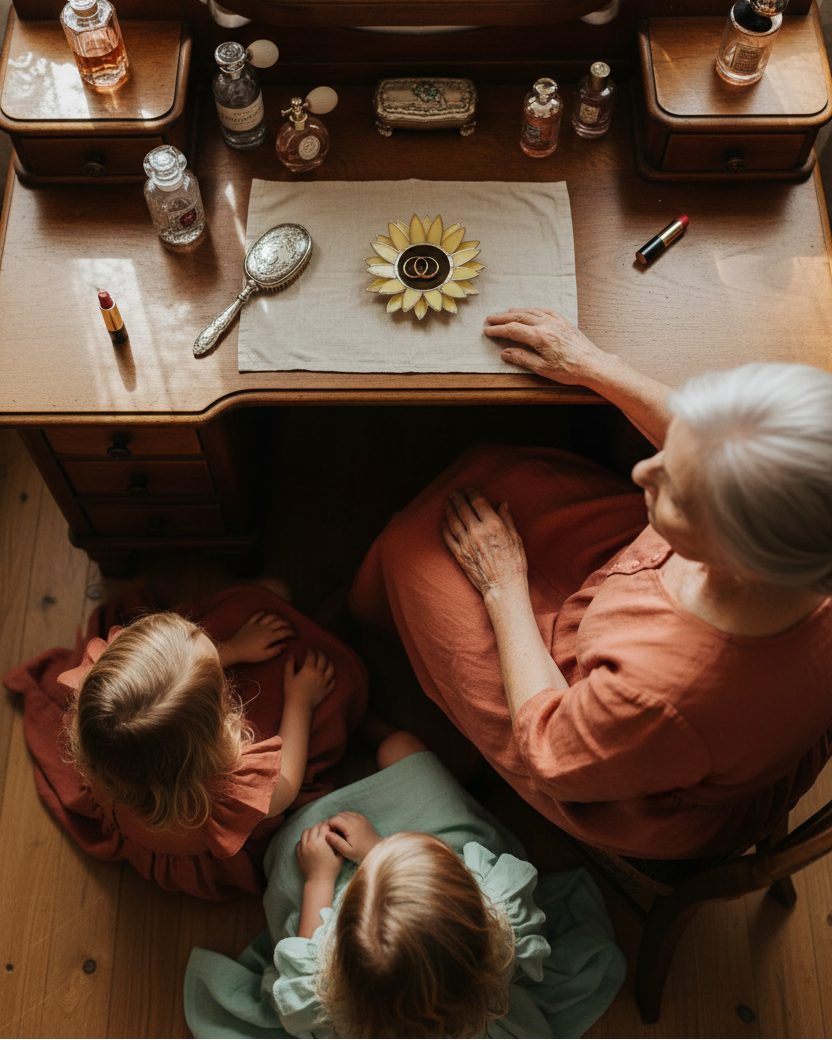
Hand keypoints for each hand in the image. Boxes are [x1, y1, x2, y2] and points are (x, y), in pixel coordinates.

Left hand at [219, 611, 295, 666]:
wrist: (234, 649)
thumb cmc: (250, 655)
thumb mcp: (265, 656)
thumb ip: (276, 650)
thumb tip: (285, 644)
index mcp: (270, 636)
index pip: (285, 631)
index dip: (292, 632)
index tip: (296, 634)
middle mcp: (265, 627)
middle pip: (280, 621)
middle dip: (288, 623)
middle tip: (292, 627)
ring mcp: (257, 624)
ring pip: (271, 616)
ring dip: (278, 616)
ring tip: (282, 619)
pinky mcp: (249, 623)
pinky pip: (257, 615)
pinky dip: (263, 613)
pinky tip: (265, 613)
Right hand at [284, 649, 335, 710]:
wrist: (299, 707)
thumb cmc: (291, 692)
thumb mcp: (288, 677)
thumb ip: (289, 665)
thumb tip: (290, 655)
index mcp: (309, 669)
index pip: (312, 655)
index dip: (310, 651)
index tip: (308, 650)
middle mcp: (319, 673)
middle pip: (323, 659)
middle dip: (320, 653)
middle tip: (317, 652)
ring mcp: (324, 682)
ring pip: (331, 668)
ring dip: (329, 662)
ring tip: (326, 661)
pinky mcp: (327, 690)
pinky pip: (333, 682)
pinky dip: (332, 677)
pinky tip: (330, 676)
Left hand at [297, 822, 343, 881]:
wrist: (319, 881)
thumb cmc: (331, 869)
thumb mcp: (340, 855)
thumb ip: (338, 843)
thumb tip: (337, 833)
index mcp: (321, 842)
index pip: (324, 826)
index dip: (329, 825)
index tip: (332, 827)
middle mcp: (311, 842)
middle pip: (315, 827)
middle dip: (321, 826)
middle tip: (325, 829)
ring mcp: (303, 848)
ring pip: (306, 832)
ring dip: (312, 830)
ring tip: (317, 834)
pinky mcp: (299, 853)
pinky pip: (300, 841)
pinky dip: (305, 839)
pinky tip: (310, 842)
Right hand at [325, 811, 381, 863]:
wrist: (377, 851)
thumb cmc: (361, 853)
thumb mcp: (347, 851)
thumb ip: (336, 842)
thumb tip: (326, 834)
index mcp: (350, 826)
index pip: (334, 819)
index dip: (328, 826)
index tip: (328, 835)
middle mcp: (356, 818)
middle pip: (338, 815)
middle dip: (333, 823)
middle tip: (332, 834)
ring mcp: (360, 817)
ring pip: (344, 813)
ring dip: (339, 820)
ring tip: (338, 832)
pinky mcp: (363, 818)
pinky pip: (351, 814)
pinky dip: (346, 819)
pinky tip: (346, 829)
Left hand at [442, 487, 527, 599]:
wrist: (503, 587)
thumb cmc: (514, 564)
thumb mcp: (516, 538)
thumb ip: (507, 519)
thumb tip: (502, 504)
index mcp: (493, 525)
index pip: (478, 502)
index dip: (472, 492)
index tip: (469, 489)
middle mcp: (477, 532)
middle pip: (462, 508)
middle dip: (458, 497)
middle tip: (455, 493)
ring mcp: (465, 543)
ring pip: (452, 520)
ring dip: (449, 509)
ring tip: (448, 502)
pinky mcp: (459, 554)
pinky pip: (448, 537)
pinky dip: (444, 527)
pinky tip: (444, 521)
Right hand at [484, 308, 610, 385]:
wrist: (593, 364)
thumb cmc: (570, 369)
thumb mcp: (542, 369)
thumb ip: (522, 358)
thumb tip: (505, 353)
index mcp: (540, 337)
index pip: (513, 330)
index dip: (498, 330)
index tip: (487, 331)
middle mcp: (547, 325)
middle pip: (519, 317)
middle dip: (503, 318)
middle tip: (490, 318)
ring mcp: (556, 322)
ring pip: (531, 312)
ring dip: (516, 312)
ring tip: (506, 313)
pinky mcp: (564, 322)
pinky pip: (545, 311)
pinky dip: (533, 310)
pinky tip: (530, 311)